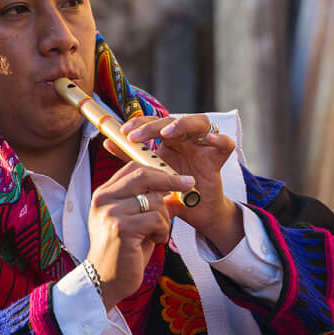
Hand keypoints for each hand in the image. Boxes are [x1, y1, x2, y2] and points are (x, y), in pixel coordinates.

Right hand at [86, 161, 195, 308]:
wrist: (106, 281)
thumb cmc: (123, 252)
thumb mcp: (136, 222)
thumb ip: (150, 203)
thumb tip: (177, 187)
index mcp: (104, 195)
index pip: (133, 169)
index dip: (159, 171)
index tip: (179, 178)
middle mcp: (104, 200)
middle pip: (143, 176)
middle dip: (170, 180)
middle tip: (188, 186)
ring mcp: (111, 213)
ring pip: (155, 200)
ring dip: (165, 219)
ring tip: (158, 234)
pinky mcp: (121, 229)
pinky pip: (156, 219)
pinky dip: (163, 231)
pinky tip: (156, 241)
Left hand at [116, 114, 242, 251]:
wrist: (195, 214)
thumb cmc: (174, 194)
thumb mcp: (151, 176)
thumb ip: (133, 158)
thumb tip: (107, 143)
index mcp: (171, 141)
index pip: (155, 122)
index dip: (140, 123)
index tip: (125, 133)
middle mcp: (187, 140)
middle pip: (174, 119)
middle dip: (153, 125)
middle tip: (136, 136)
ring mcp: (204, 147)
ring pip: (200, 122)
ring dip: (183, 124)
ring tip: (167, 133)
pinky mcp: (218, 160)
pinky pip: (225, 144)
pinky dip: (218, 138)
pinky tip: (206, 139)